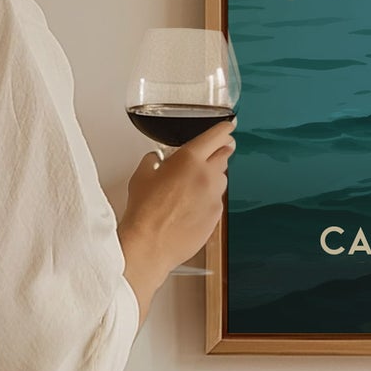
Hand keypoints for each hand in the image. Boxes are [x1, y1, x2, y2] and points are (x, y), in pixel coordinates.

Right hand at [118, 120, 234, 319]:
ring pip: (221, 179)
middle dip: (220, 151)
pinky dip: (208, 199)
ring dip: (212, 177)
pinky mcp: (217, 216)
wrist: (150, 244)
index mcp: (189, 159)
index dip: (224, 129)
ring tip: (193, 186)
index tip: (228, 127)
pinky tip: (191, 207)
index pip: (215, 136)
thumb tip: (157, 159)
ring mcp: (215, 197)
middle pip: (224, 155)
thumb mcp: (141, 175)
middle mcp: (207, 175)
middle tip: (214, 152)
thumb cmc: (144, 211)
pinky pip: (217, 200)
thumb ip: (153, 160)